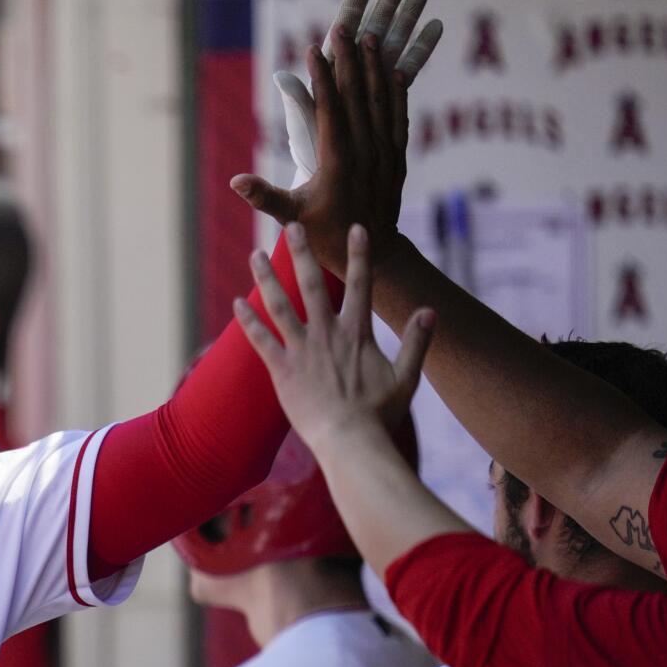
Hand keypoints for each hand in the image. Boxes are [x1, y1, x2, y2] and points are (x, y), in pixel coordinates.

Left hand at [234, 223, 433, 450]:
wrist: (351, 441)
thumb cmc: (379, 415)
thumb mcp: (407, 377)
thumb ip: (417, 342)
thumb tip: (431, 310)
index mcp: (357, 333)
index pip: (361, 284)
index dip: (359, 254)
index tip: (355, 227)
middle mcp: (327, 334)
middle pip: (311, 284)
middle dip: (301, 253)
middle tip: (292, 225)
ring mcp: (302, 350)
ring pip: (279, 305)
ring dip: (265, 278)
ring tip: (254, 254)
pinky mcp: (282, 371)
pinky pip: (260, 340)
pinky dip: (247, 322)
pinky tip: (235, 303)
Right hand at [236, 0, 441, 269]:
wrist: (372, 251)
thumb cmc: (324, 236)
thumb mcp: (291, 218)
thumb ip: (264, 196)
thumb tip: (235, 181)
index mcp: (337, 161)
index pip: (330, 108)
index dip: (322, 77)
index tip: (315, 50)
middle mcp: (364, 151)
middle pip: (355, 96)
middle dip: (348, 60)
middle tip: (342, 29)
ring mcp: (384, 152)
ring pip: (379, 100)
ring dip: (373, 68)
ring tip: (369, 39)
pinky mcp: (397, 156)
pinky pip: (398, 117)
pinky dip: (396, 92)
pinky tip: (393, 72)